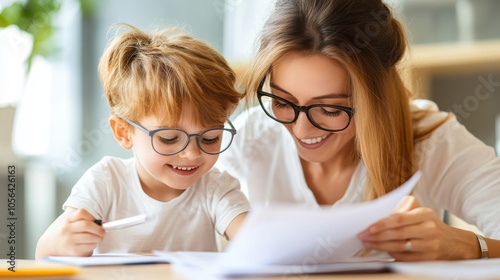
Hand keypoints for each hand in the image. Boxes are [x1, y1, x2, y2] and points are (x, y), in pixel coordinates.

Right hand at [56, 208, 105, 255]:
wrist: (48, 246)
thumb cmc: (64, 232)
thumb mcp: (69, 222)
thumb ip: (84, 220)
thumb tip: (105, 222)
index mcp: (67, 220)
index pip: (82, 212)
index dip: (92, 216)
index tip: (96, 221)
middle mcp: (66, 229)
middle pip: (87, 225)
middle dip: (99, 229)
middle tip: (102, 232)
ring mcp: (68, 240)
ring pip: (90, 237)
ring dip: (98, 238)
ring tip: (98, 238)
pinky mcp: (72, 251)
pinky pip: (88, 247)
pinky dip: (93, 246)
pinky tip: (91, 245)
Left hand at [357, 195, 478, 260]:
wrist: (455, 243)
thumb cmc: (429, 223)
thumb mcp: (420, 210)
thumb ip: (402, 208)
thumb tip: (380, 214)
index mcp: (425, 214)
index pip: (400, 218)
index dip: (383, 223)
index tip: (369, 226)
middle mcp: (429, 229)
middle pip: (398, 234)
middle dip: (377, 236)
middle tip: (363, 235)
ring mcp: (430, 245)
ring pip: (400, 247)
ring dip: (380, 246)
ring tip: (367, 243)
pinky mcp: (429, 259)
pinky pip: (405, 258)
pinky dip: (391, 254)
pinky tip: (381, 250)